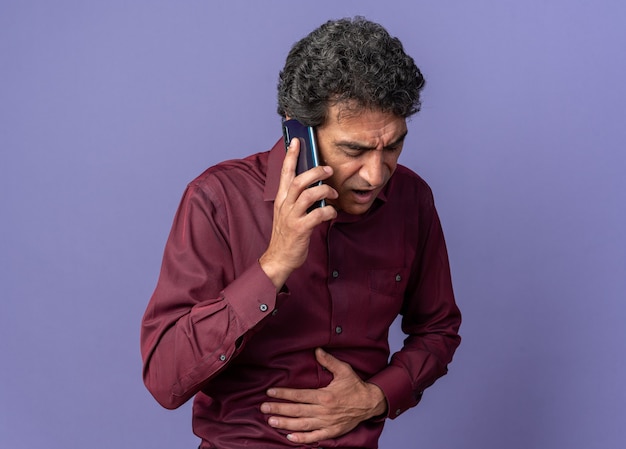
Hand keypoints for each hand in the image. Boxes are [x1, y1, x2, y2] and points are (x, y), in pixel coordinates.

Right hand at [259, 138, 337, 289]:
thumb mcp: (288, 212)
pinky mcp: (300, 229)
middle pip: (298, 180)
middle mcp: (284, 205)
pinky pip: (317, 215)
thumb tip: (317, 185)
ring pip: (308, 195)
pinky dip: (329, 212)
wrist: (279, 258)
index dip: (291, 155)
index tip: (296, 140)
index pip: (285, 172)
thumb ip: (298, 198)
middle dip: (316, 172)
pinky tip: (332, 214)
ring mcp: (291, 217)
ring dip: (324, 191)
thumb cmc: (287, 233)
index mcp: (281, 198)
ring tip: (332, 193)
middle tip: (328, 170)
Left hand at [260, 348, 386, 443]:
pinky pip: (314, 437)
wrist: (370, 403)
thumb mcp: (344, 370)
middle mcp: (324, 411)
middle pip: (297, 411)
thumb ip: (328, 361)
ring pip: (302, 425)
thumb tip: (317, 350)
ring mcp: (327, 423)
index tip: (270, 392)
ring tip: (271, 421)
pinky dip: (302, 439)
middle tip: (263, 408)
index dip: (284, 394)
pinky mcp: (331, 432)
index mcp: (325, 396)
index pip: (299, 395)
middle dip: (279, 409)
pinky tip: (289, 438)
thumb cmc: (355, 386)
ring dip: (285, 424)